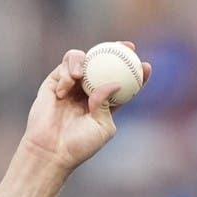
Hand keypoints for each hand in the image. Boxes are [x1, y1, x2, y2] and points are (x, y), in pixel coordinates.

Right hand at [20, 43, 153, 171]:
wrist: (50, 150)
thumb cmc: (79, 145)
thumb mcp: (102, 127)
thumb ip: (108, 104)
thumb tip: (115, 83)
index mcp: (105, 104)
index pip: (123, 84)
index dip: (136, 74)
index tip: (145, 66)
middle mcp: (89, 91)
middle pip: (104, 64)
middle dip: (117, 51)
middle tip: (126, 47)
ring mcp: (72, 85)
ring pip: (83, 59)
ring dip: (83, 61)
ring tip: (79, 75)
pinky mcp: (55, 83)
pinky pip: (63, 67)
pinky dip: (66, 74)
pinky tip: (64, 90)